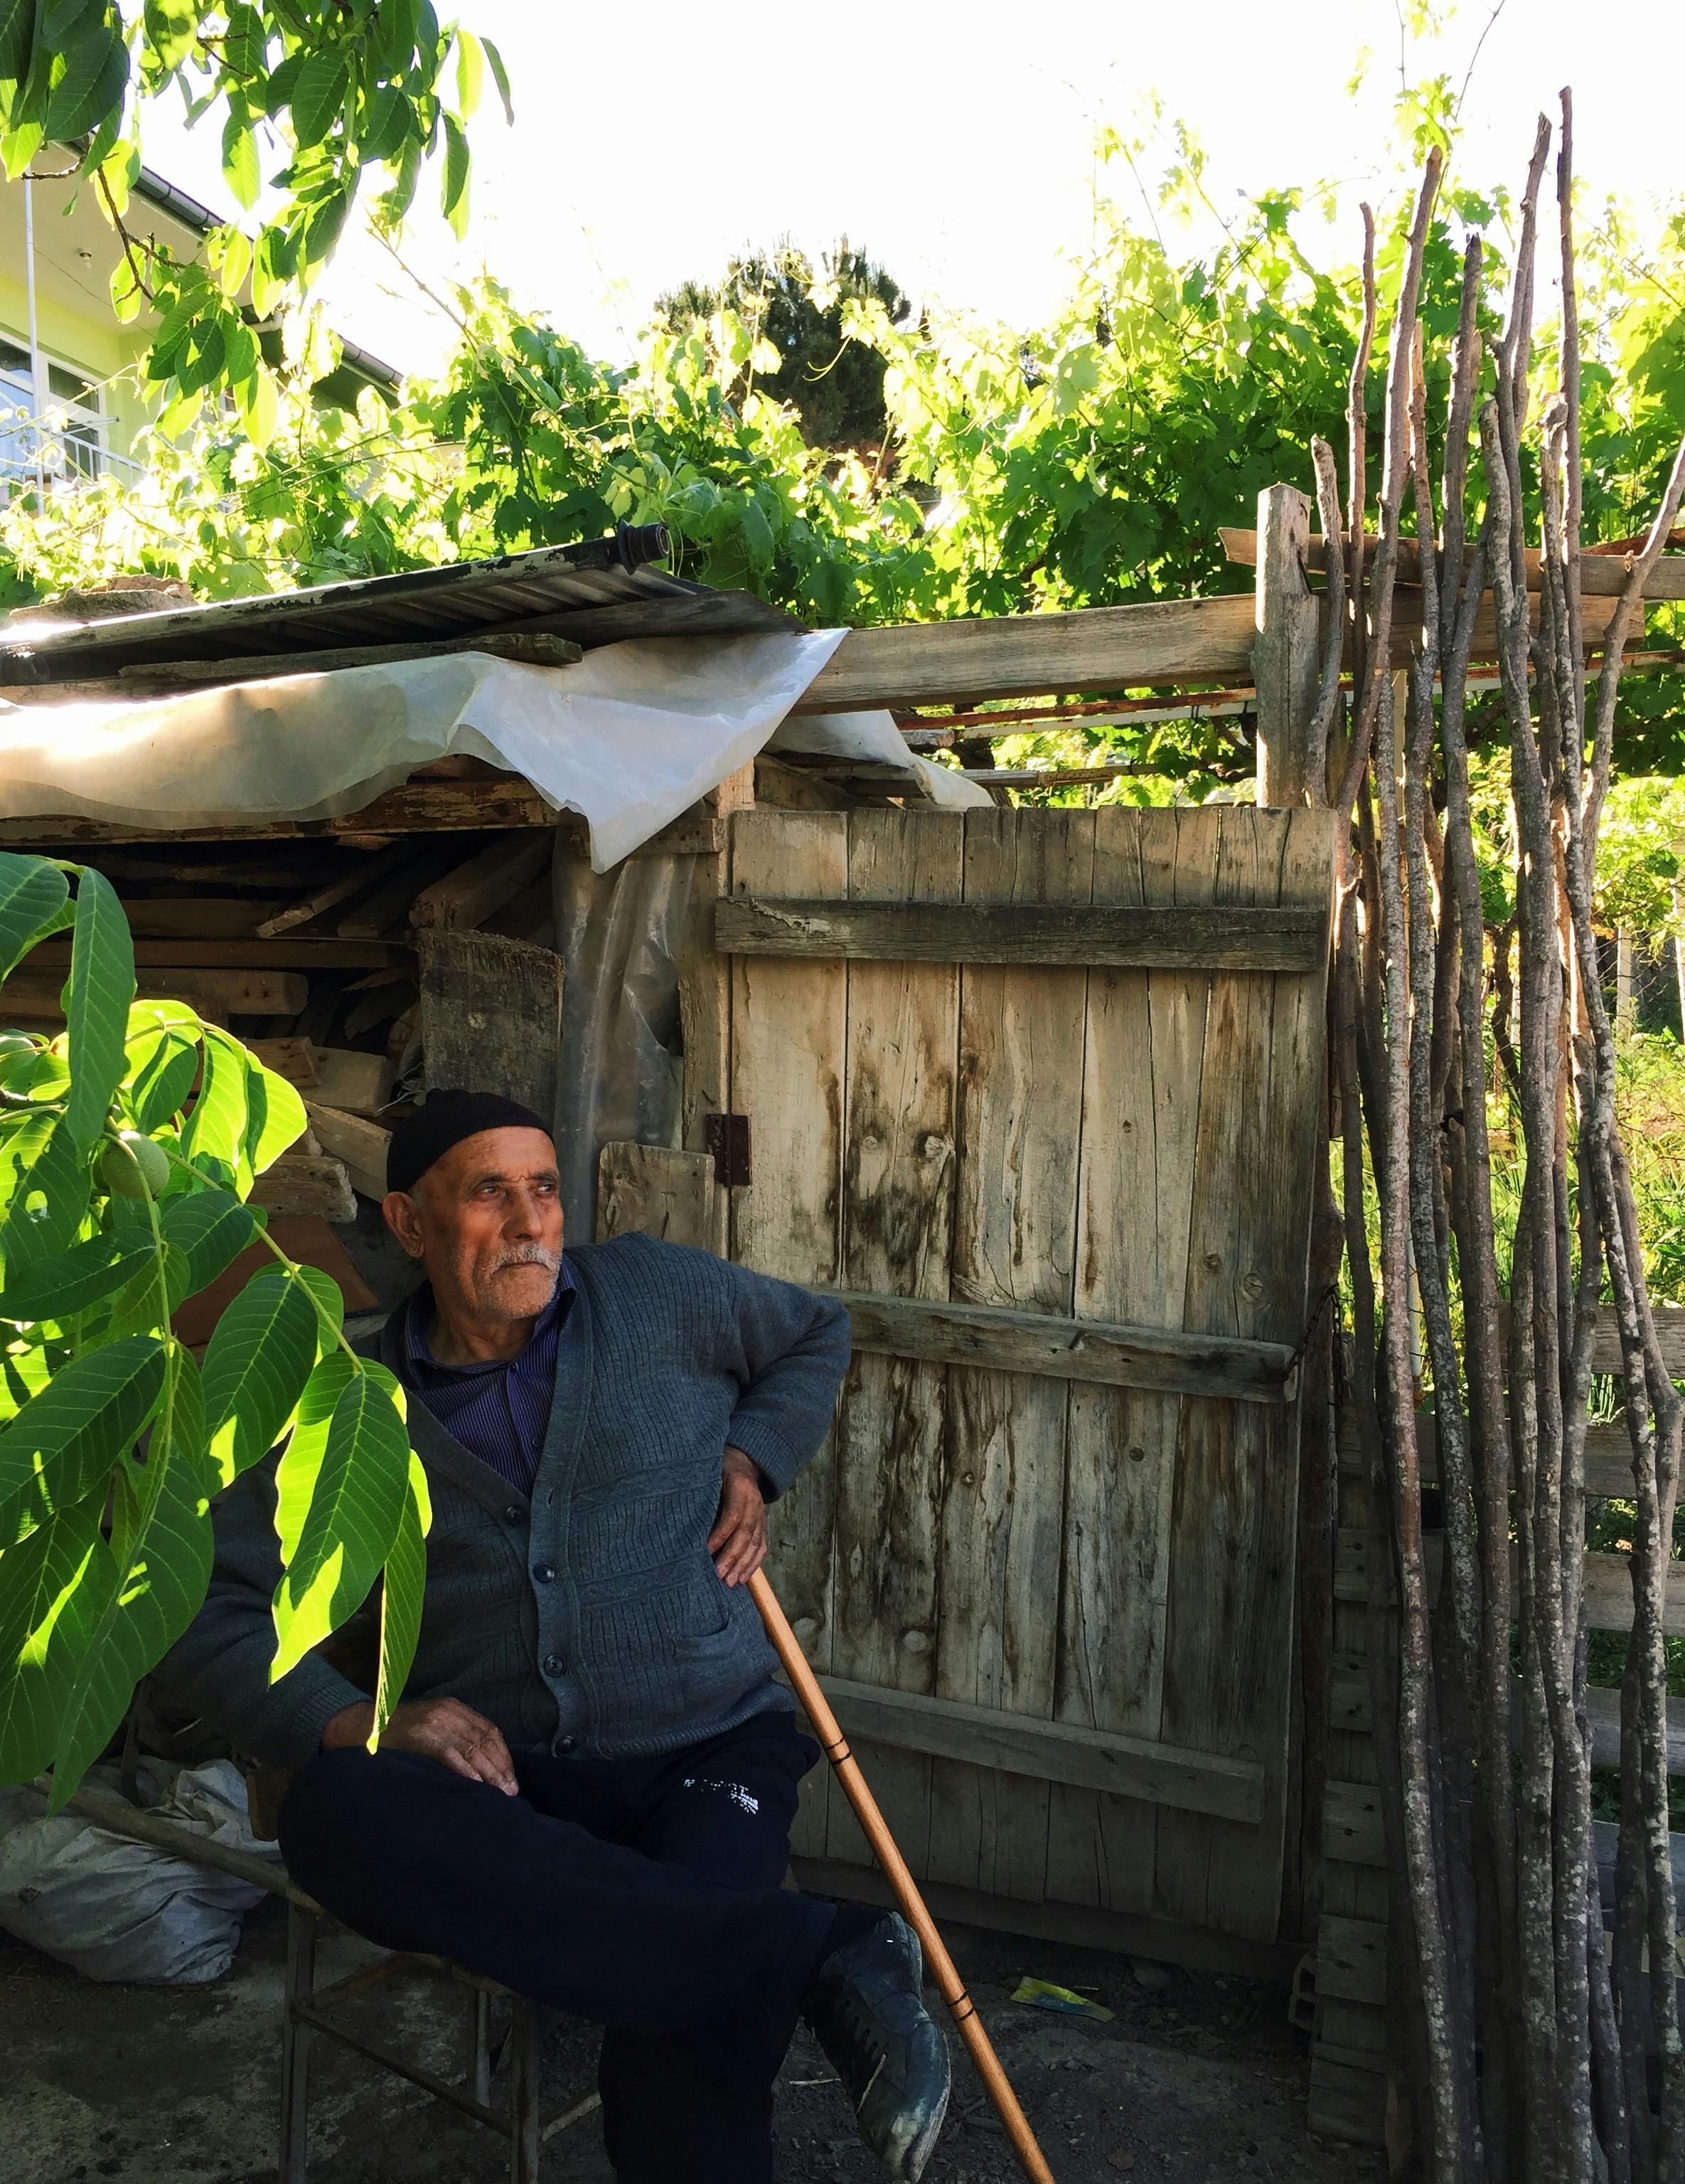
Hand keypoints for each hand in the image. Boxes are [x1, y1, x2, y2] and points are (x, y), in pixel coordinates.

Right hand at [320, 1696, 519, 1795]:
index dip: (503, 1754)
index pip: (489, 1730)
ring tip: (500, 1792)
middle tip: (511, 1790)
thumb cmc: (399, 1733)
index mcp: (454, 1708)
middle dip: (501, 1767)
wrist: (363, 1726)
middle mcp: (449, 1711)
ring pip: (472, 1748)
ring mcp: (435, 1722)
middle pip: (485, 1740)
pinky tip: (476, 1785)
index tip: (511, 1775)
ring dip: (489, 1773)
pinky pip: (451, 1755)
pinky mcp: (422, 1736)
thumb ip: (454, 1737)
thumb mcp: (432, 1726)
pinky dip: (466, 1771)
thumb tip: (482, 1765)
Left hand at [709, 1445, 767, 1587]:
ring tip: (730, 1582)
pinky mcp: (763, 1525)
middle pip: (746, 1533)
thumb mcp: (709, 1472)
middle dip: (732, 1556)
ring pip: (756, 1543)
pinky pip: (762, 1546)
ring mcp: (762, 1514)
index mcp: (740, 1486)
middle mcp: (755, 1502)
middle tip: (719, 1575)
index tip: (704, 1551)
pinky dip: (753, 1564)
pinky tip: (742, 1578)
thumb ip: (702, 1492)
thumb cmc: (717, 1469)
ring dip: (743, 1565)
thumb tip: (685, 1519)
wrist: (743, 1462)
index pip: (733, 1515)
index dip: (720, 1535)